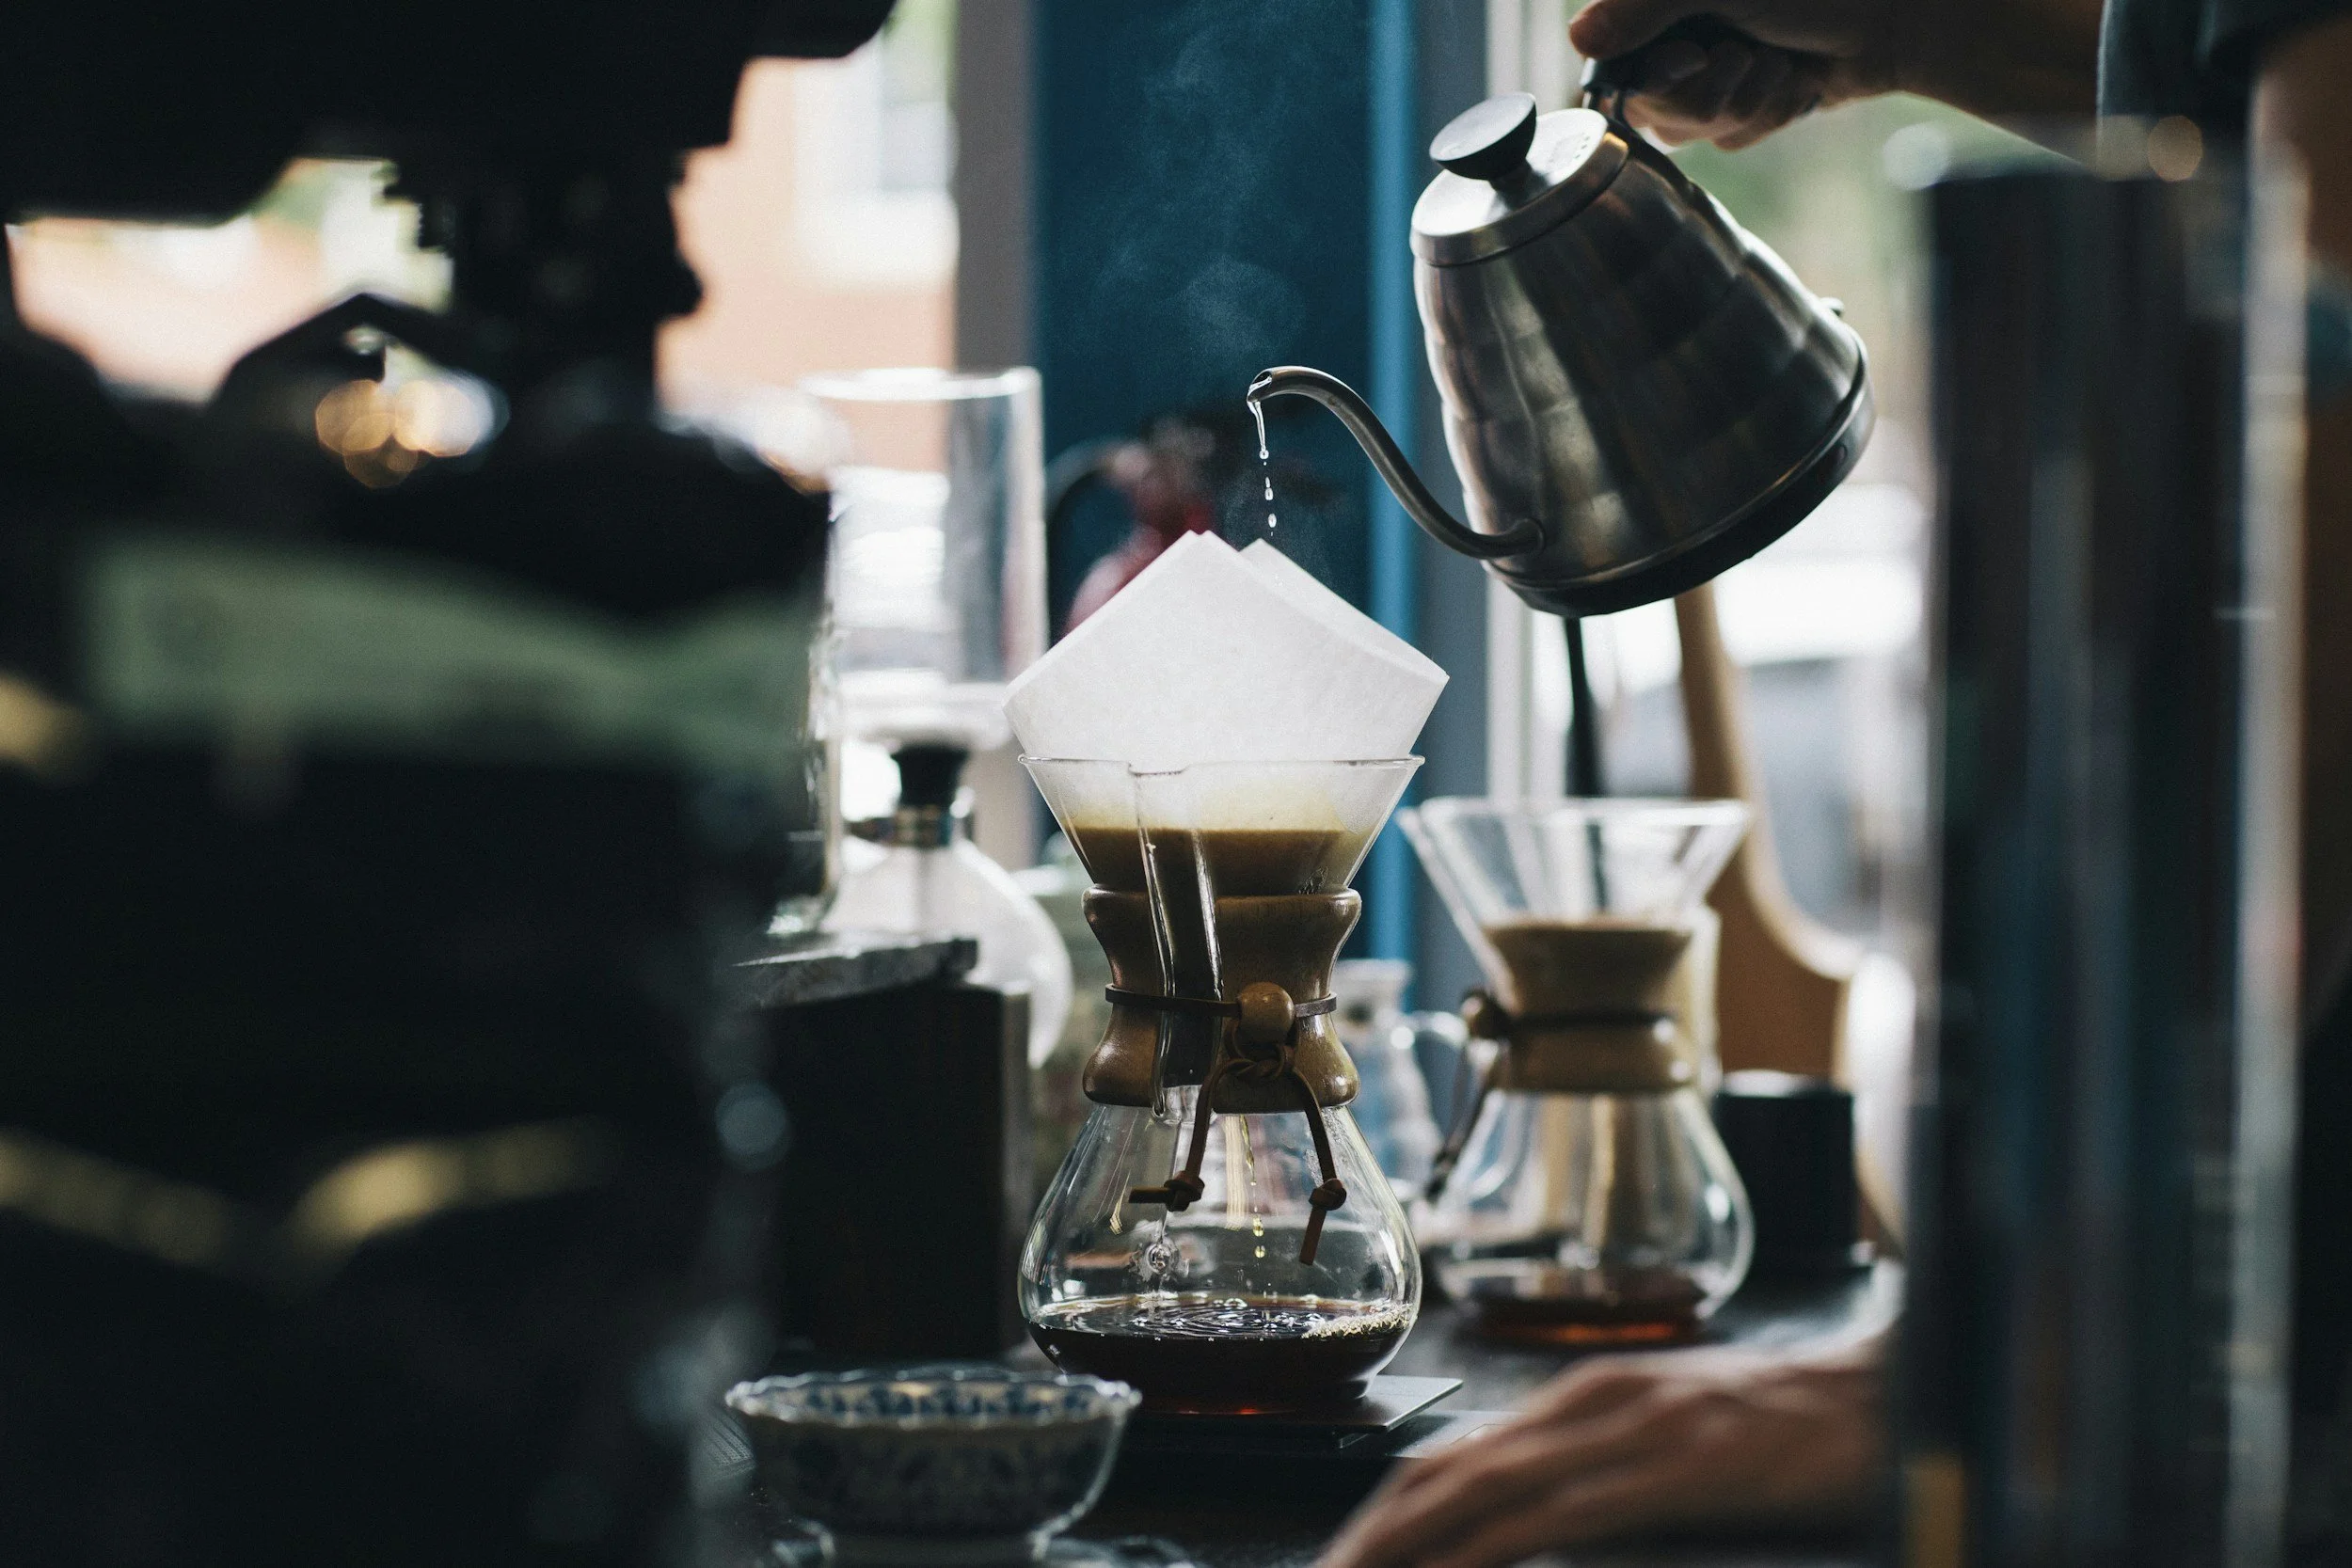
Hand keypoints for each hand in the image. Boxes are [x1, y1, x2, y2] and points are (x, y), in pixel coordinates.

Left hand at [1319, 1333, 1883, 1567]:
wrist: (1885, 1390)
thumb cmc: (1782, 1429)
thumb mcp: (1665, 1441)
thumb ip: (1592, 1471)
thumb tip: (1519, 1519)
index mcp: (1579, 1397)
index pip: (1449, 1455)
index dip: (1384, 1510)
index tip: (1340, 1558)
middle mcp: (1587, 1402)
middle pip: (1443, 1471)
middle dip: (1371, 1533)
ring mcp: (1627, 1430)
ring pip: (1482, 1490)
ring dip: (1407, 1543)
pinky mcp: (1674, 1467)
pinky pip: (1558, 1515)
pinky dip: (1489, 1546)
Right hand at [1567, 0, 1903, 148]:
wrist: (1896, 16)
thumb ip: (1643, 8)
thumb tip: (1577, 37)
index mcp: (1660, 8)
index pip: (1614, 69)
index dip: (1656, 79)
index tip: (1694, 57)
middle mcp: (1676, 38)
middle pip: (1655, 113)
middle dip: (1713, 94)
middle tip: (1748, 54)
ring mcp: (1711, 73)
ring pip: (1697, 132)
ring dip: (1750, 103)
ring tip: (1781, 64)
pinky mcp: (1745, 100)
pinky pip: (1733, 138)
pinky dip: (1772, 113)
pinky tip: (1795, 82)